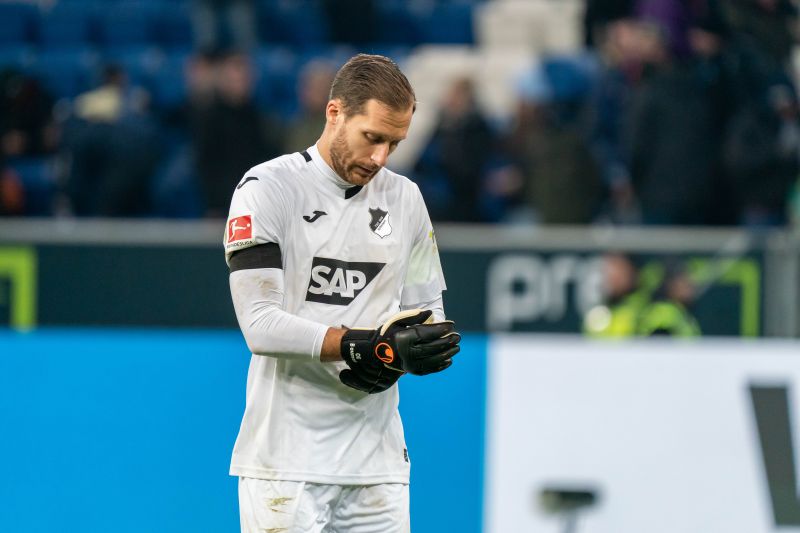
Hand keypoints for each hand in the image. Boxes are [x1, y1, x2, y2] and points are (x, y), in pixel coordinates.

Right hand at [339, 309, 460, 392]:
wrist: (374, 351)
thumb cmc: (387, 333)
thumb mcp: (398, 321)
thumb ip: (415, 317)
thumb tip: (431, 314)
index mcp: (405, 338)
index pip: (427, 333)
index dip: (441, 329)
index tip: (452, 325)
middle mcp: (408, 352)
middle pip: (433, 347)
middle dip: (447, 341)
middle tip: (458, 337)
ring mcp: (410, 364)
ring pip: (433, 359)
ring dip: (447, 353)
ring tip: (456, 348)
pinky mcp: (411, 371)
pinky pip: (428, 369)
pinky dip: (440, 366)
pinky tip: (448, 361)